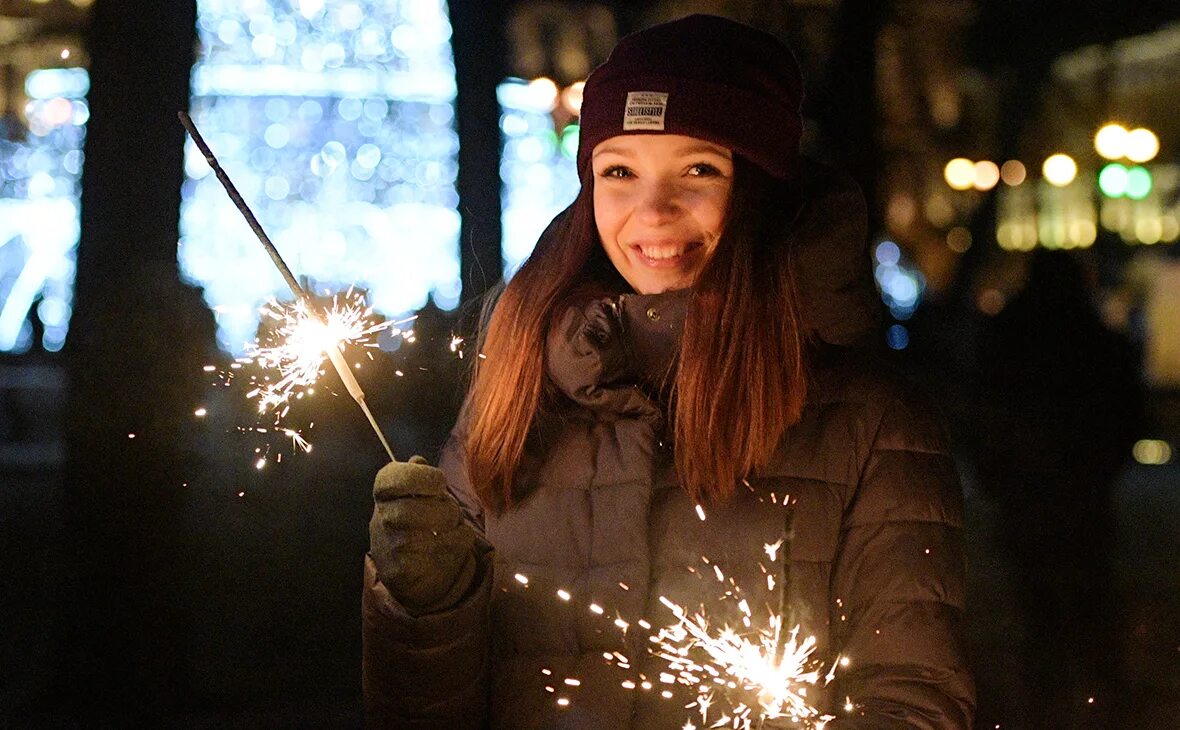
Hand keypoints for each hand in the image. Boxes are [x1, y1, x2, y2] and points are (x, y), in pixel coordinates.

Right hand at [369, 456, 477, 615]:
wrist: (411, 579)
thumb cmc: (417, 529)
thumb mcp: (412, 500)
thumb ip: (415, 479)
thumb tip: (417, 459)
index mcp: (383, 498)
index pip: (389, 478)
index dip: (418, 476)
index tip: (440, 482)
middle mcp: (380, 522)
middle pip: (413, 508)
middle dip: (443, 507)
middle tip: (449, 512)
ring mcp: (391, 549)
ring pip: (432, 529)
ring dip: (453, 524)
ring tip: (449, 527)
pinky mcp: (406, 572)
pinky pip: (447, 548)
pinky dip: (460, 542)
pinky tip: (451, 545)